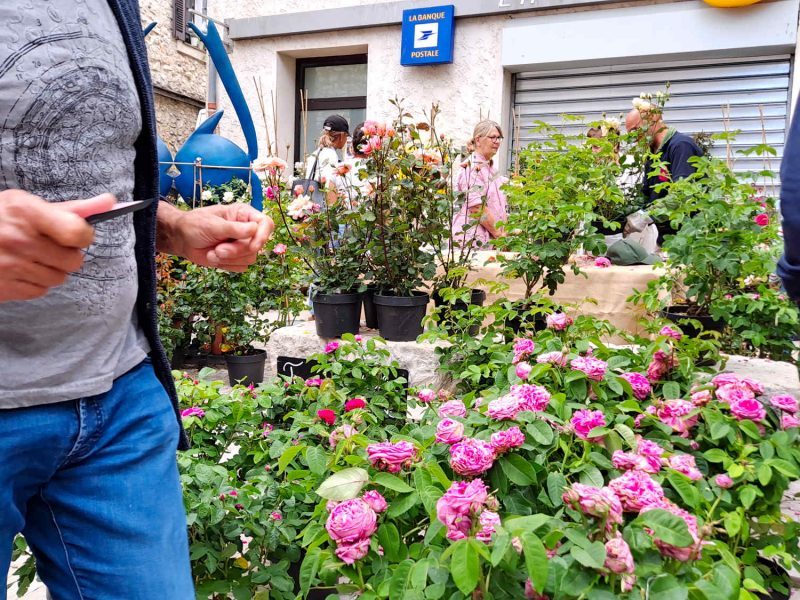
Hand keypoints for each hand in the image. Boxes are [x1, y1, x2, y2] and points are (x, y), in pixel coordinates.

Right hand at [0, 190, 115, 301]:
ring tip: (31, 257)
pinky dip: (35, 283)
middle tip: (49, 246)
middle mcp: (18, 240)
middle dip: (67, 255)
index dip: (84, 236)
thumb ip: (71, 208)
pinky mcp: (3, 287)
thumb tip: (111, 202)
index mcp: (26, 212)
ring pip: (59, 279)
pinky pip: (40, 291)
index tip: (77, 234)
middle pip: (73, 261)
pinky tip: (20, 269)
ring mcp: (9, 266)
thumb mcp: (26, 204)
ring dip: (51, 270)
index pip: (77, 232)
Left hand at [160, 202, 273, 271]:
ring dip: (229, 259)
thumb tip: (255, 229)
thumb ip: (234, 228)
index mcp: (244, 215)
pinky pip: (241, 267)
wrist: (182, 239)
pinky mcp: (237, 259)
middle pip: (257, 246)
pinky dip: (226, 265)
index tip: (253, 246)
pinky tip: (215, 257)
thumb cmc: (195, 225)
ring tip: (213, 252)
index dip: (263, 236)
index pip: (266, 224)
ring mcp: (243, 245)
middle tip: (218, 250)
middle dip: (236, 251)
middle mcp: (247, 230)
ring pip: (250, 259)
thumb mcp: (213, 224)